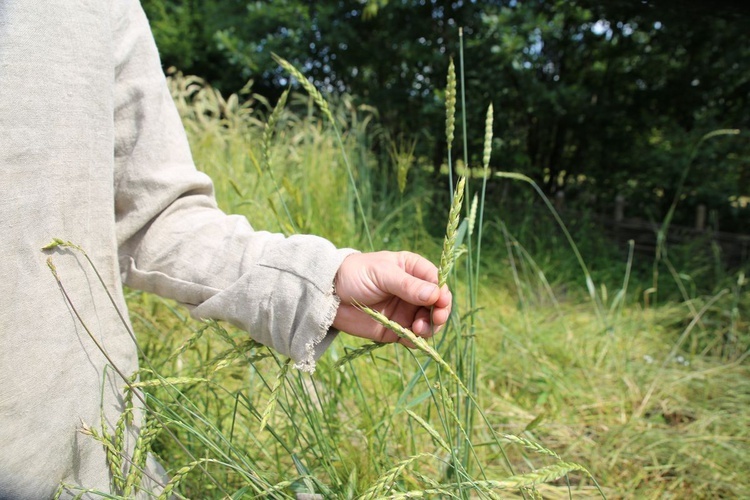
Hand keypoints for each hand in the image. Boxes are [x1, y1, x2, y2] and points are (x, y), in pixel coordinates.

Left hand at [332, 251, 451, 344]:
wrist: (329, 295)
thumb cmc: (356, 274)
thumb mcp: (382, 274)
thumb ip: (407, 285)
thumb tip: (436, 294)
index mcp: (412, 270)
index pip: (437, 281)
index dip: (442, 293)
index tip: (440, 302)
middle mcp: (413, 291)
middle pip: (438, 304)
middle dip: (439, 313)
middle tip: (434, 320)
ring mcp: (406, 311)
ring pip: (429, 322)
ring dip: (429, 328)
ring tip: (418, 329)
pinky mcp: (396, 329)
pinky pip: (413, 337)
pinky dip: (417, 340)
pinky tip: (412, 338)